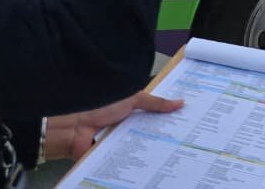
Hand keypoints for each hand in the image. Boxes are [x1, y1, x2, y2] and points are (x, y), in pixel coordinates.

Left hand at [44, 91, 182, 160]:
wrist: (74, 129)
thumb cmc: (99, 108)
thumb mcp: (131, 100)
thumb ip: (154, 102)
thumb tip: (179, 103)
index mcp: (134, 112)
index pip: (157, 115)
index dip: (172, 117)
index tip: (191, 120)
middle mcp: (130, 127)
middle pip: (153, 132)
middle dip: (169, 136)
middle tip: (188, 139)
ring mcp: (123, 142)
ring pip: (144, 146)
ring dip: (156, 149)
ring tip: (177, 152)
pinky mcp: (116, 156)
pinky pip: (131, 158)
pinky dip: (140, 162)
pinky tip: (155, 163)